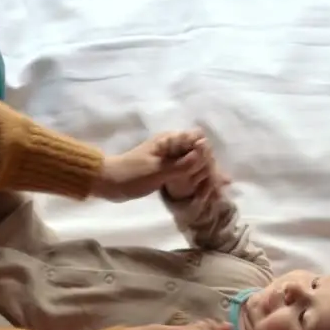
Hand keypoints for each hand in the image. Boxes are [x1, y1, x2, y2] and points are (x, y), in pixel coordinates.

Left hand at [92, 129, 229, 202]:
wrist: (108, 183)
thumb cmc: (131, 175)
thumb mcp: (158, 171)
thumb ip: (183, 163)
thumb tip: (205, 150)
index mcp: (169, 140)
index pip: (198, 140)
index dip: (206, 154)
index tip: (210, 172)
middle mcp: (172, 146)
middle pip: (199, 152)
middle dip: (210, 167)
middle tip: (220, 186)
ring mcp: (169, 158)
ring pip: (194, 163)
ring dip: (206, 174)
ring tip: (221, 189)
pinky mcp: (165, 169)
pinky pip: (185, 172)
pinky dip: (196, 179)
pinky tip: (209, 188)